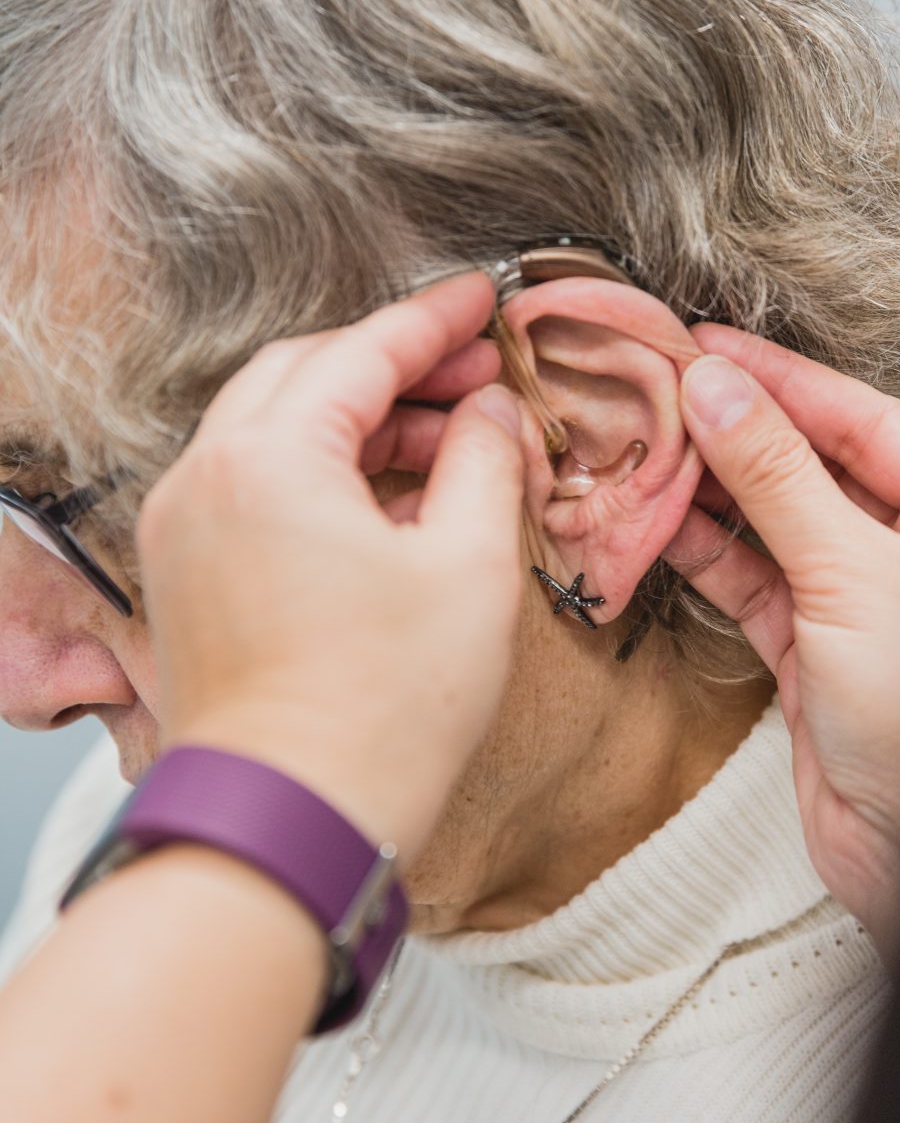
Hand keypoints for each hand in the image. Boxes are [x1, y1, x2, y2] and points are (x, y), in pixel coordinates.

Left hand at [136, 271, 524, 861]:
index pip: (361, 351)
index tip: (486, 299)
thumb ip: (486, 461)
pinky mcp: (188, 579)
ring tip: (453, 449)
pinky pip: (255, 489)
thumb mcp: (470, 568)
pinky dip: (322, 475)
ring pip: (275, 431)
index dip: (436, 321)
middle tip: (477, 375)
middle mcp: (205, 478)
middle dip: (395, 367)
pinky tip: (394, 504)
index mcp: (268, 459)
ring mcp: (185, 530)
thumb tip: (491, 411)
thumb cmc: (380, 709)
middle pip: (305, 377)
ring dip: (360, 423)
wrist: (291, 823)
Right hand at [663, 330, 899, 968]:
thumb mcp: (855, 576)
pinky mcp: (816, 654)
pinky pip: (753, 582)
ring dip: (707, 488)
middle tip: (652, 382)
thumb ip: (777, 480)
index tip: (700, 341)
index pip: (859, 419)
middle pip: (812, 463)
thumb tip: (716, 388)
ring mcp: (865, 600)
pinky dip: (703, 552)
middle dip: (733, 427)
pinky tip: (654, 514)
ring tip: (638, 440)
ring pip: (774, 523)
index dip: (776, 379)